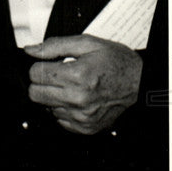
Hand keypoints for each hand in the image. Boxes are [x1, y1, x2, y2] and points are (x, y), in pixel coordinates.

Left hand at [25, 34, 141, 134]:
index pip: (35, 74)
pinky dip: (64, 109)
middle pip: (35, 93)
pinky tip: (76, 98)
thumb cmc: (116, 62)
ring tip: (71, 86)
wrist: (140, 82)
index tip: (50, 64)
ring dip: (53, 96)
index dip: (40, 66)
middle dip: (41, 82)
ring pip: (46, 107)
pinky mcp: (85, 127)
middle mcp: (78, 99)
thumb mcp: (87, 43)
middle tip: (56, 75)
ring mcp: (81, 116)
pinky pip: (59, 119)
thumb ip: (55, 46)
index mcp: (77, 76)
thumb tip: (31, 50)